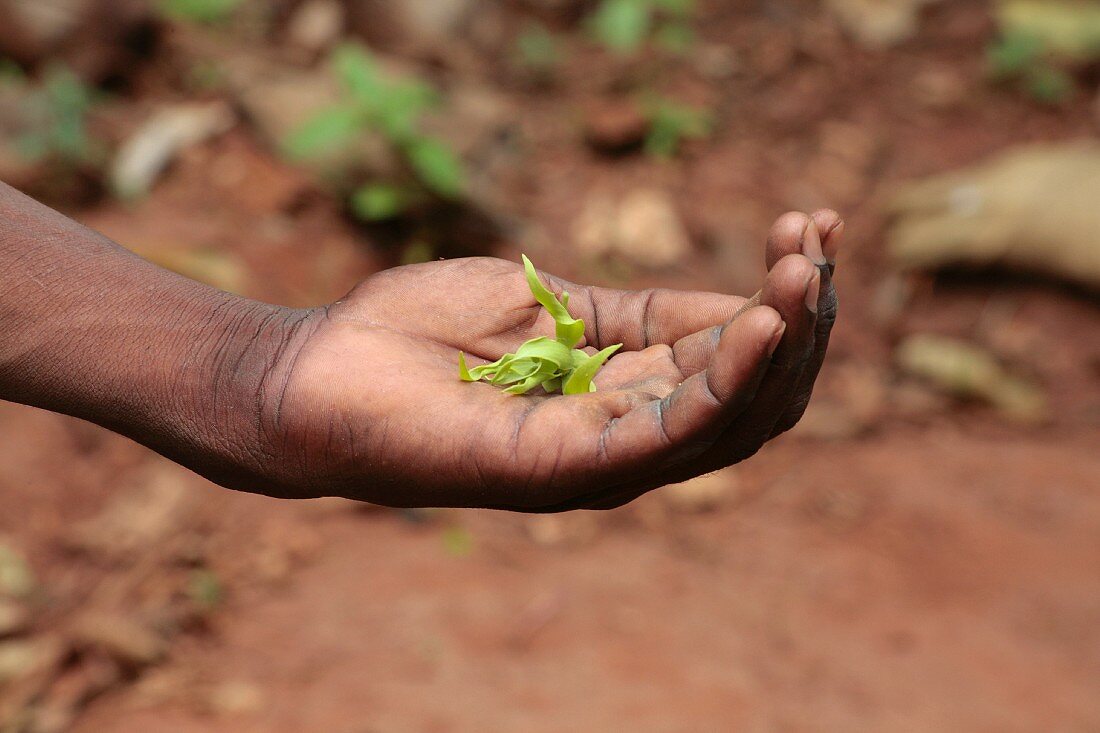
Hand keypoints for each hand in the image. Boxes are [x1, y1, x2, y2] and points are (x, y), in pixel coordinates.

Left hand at [249, 210, 842, 509]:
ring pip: (725, 422)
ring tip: (803, 275)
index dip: (783, 296)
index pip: (732, 357)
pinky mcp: (561, 473)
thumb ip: (636, 315)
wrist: (313, 373)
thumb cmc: (416, 335)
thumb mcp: (546, 302)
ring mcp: (596, 464)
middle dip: (798, 320)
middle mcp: (623, 439)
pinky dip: (722, 383)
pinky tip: (759, 323)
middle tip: (819, 243)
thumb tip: (729, 303)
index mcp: (622, 397)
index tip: (814, 224)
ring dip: (776, 347)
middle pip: (750, 396)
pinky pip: (665, 436)